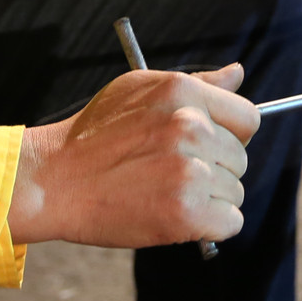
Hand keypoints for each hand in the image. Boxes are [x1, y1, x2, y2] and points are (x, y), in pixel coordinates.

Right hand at [6, 64, 259, 247]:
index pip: (248, 118)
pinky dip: (209, 227)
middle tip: (170, 174)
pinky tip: (175, 216)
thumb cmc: (93, 136)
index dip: (231, 135)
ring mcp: (189, 171)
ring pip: (235, 193)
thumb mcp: (140, 90)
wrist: (53, 181)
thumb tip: (238, 73)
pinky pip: (230, 223)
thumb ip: (197, 84)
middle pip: (241, 158)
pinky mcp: (185, 212)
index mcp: (183, 93)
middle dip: (215, 169)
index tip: (208, 147)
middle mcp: (190, 127)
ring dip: (209, 199)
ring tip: (165, 193)